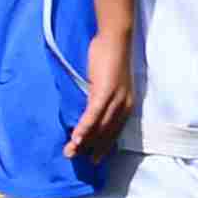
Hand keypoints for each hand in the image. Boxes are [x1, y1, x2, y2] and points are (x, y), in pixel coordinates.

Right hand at [65, 20, 137, 159]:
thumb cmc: (109, 58)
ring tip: (70, 151)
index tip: (95, 158)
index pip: (115, 131)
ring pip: (99, 127)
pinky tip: (76, 137)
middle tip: (75, 158)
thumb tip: (89, 112)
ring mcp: (116, 99)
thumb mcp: (106, 84)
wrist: (115, 39)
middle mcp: (124, 105)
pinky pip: (94, 114)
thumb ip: (100, 99)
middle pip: (106, 133)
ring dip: (83, 141)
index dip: (104, 146)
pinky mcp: (105, 91)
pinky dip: (85, 127)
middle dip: (91, 148)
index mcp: (127, 105)